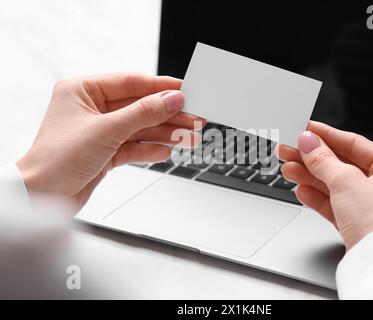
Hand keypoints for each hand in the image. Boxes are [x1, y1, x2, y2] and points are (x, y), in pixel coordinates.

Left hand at [16, 73, 205, 211]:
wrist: (42, 198)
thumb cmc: (57, 159)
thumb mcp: (107, 130)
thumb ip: (144, 113)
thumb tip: (172, 99)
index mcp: (83, 91)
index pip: (132, 83)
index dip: (161, 87)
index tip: (186, 91)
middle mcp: (92, 109)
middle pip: (140, 107)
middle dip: (168, 114)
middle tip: (195, 118)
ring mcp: (100, 131)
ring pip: (140, 128)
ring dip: (165, 133)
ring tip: (189, 137)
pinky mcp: (105, 152)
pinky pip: (134, 146)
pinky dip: (150, 149)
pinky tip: (166, 150)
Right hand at [277, 121, 372, 249]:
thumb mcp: (345, 181)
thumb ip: (323, 159)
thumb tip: (308, 142)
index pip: (355, 144)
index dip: (327, 135)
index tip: (306, 129)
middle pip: (341, 165)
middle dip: (312, 158)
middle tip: (289, 149)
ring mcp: (370, 206)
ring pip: (334, 184)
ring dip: (309, 176)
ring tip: (287, 168)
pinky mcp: (356, 223)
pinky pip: (333, 204)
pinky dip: (316, 197)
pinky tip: (300, 190)